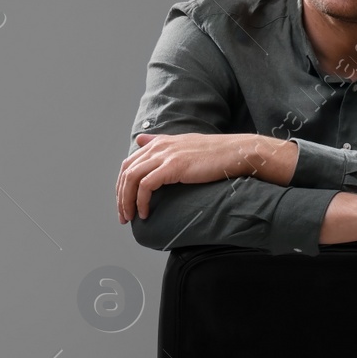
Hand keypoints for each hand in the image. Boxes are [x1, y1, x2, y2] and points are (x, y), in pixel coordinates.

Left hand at [117, 133, 259, 222]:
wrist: (235, 152)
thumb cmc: (214, 152)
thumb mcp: (183, 143)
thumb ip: (159, 141)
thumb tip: (140, 139)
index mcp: (159, 142)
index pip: (128, 163)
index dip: (122, 185)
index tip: (125, 204)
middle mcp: (158, 146)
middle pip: (126, 172)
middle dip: (121, 196)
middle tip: (124, 216)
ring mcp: (165, 155)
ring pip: (131, 179)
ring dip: (127, 201)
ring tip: (131, 217)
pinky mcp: (172, 166)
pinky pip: (146, 186)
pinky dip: (141, 201)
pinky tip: (145, 213)